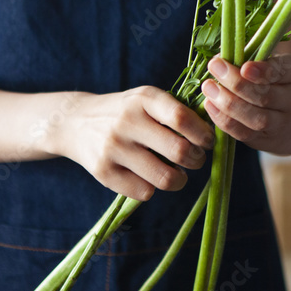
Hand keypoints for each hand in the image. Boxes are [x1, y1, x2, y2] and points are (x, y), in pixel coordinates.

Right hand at [56, 87, 214, 201]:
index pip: (183, 118)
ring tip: (179, 174)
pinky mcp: (104, 172)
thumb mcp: (146, 99)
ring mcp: (114, 147)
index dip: (203, 134)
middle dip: (197, 160)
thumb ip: (176, 111)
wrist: (75, 121)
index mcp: (144, 98)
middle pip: (179, 151)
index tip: (208, 141)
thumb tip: (215, 131)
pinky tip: (150, 177)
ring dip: (180, 180)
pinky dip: (153, 188)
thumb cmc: (125, 112)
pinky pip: (144, 192)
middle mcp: (127, 121)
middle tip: (196, 160)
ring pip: (164, 177)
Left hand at [201, 53, 290, 155]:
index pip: (282, 72)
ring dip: (228, 103)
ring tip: (209, 87)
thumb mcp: (272, 65)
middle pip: (266, 96)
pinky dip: (224, 120)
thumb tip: (219, 57)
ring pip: (256, 118)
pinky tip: (210, 105)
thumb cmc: (276, 83)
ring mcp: (280, 124)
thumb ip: (250, 58)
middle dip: (237, 83)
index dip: (263, 71)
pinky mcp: (265, 140)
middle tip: (214, 67)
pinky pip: (244, 133)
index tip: (244, 67)